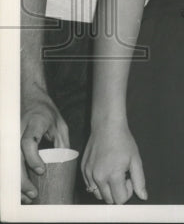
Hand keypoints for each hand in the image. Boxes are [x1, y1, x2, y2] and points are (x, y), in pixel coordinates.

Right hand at [20, 85, 69, 203]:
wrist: (29, 99)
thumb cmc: (46, 111)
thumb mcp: (59, 123)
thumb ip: (61, 141)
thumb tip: (64, 163)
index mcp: (33, 124)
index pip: (28, 142)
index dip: (33, 158)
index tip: (41, 171)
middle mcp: (17, 132)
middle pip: (15, 159)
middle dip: (22, 180)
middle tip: (34, 193)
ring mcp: (9, 139)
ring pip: (9, 165)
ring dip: (16, 183)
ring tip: (27, 196)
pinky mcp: (7, 146)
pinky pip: (9, 164)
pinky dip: (13, 178)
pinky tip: (20, 189)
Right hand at [81, 122, 146, 203]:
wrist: (107, 127)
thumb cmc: (123, 141)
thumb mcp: (136, 160)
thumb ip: (139, 180)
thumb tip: (143, 196)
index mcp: (113, 175)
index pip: (119, 200)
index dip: (127, 191)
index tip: (129, 178)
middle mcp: (98, 178)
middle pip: (108, 199)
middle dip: (117, 192)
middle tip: (123, 175)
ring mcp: (88, 174)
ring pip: (98, 194)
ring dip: (107, 189)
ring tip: (113, 172)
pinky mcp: (83, 170)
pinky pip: (90, 186)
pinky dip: (98, 183)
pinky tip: (105, 169)